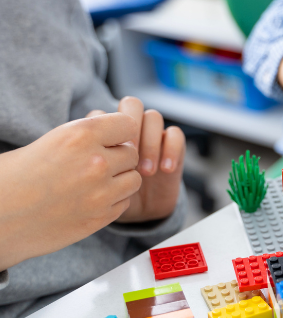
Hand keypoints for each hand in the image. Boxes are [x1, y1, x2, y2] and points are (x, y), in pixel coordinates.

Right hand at [0, 113, 140, 269]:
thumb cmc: (14, 177)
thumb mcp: (49, 141)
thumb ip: (85, 136)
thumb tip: (114, 130)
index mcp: (79, 135)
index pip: (128, 123)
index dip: (118, 132)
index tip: (107, 139)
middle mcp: (94, 163)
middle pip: (132, 152)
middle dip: (119, 157)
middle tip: (96, 164)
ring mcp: (100, 193)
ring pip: (134, 179)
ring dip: (120, 180)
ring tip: (94, 183)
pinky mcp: (99, 218)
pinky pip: (125, 203)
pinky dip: (113, 201)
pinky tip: (90, 200)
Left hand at [87, 97, 185, 222]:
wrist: (138, 212)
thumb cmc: (108, 197)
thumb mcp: (88, 185)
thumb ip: (81, 166)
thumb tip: (72, 158)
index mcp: (104, 132)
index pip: (104, 112)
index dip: (106, 131)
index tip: (104, 158)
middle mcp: (129, 129)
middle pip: (132, 104)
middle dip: (132, 129)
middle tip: (129, 157)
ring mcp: (151, 136)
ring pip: (154, 117)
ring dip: (150, 142)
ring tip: (146, 172)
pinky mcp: (171, 147)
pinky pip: (175, 135)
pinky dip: (171, 149)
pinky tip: (165, 170)